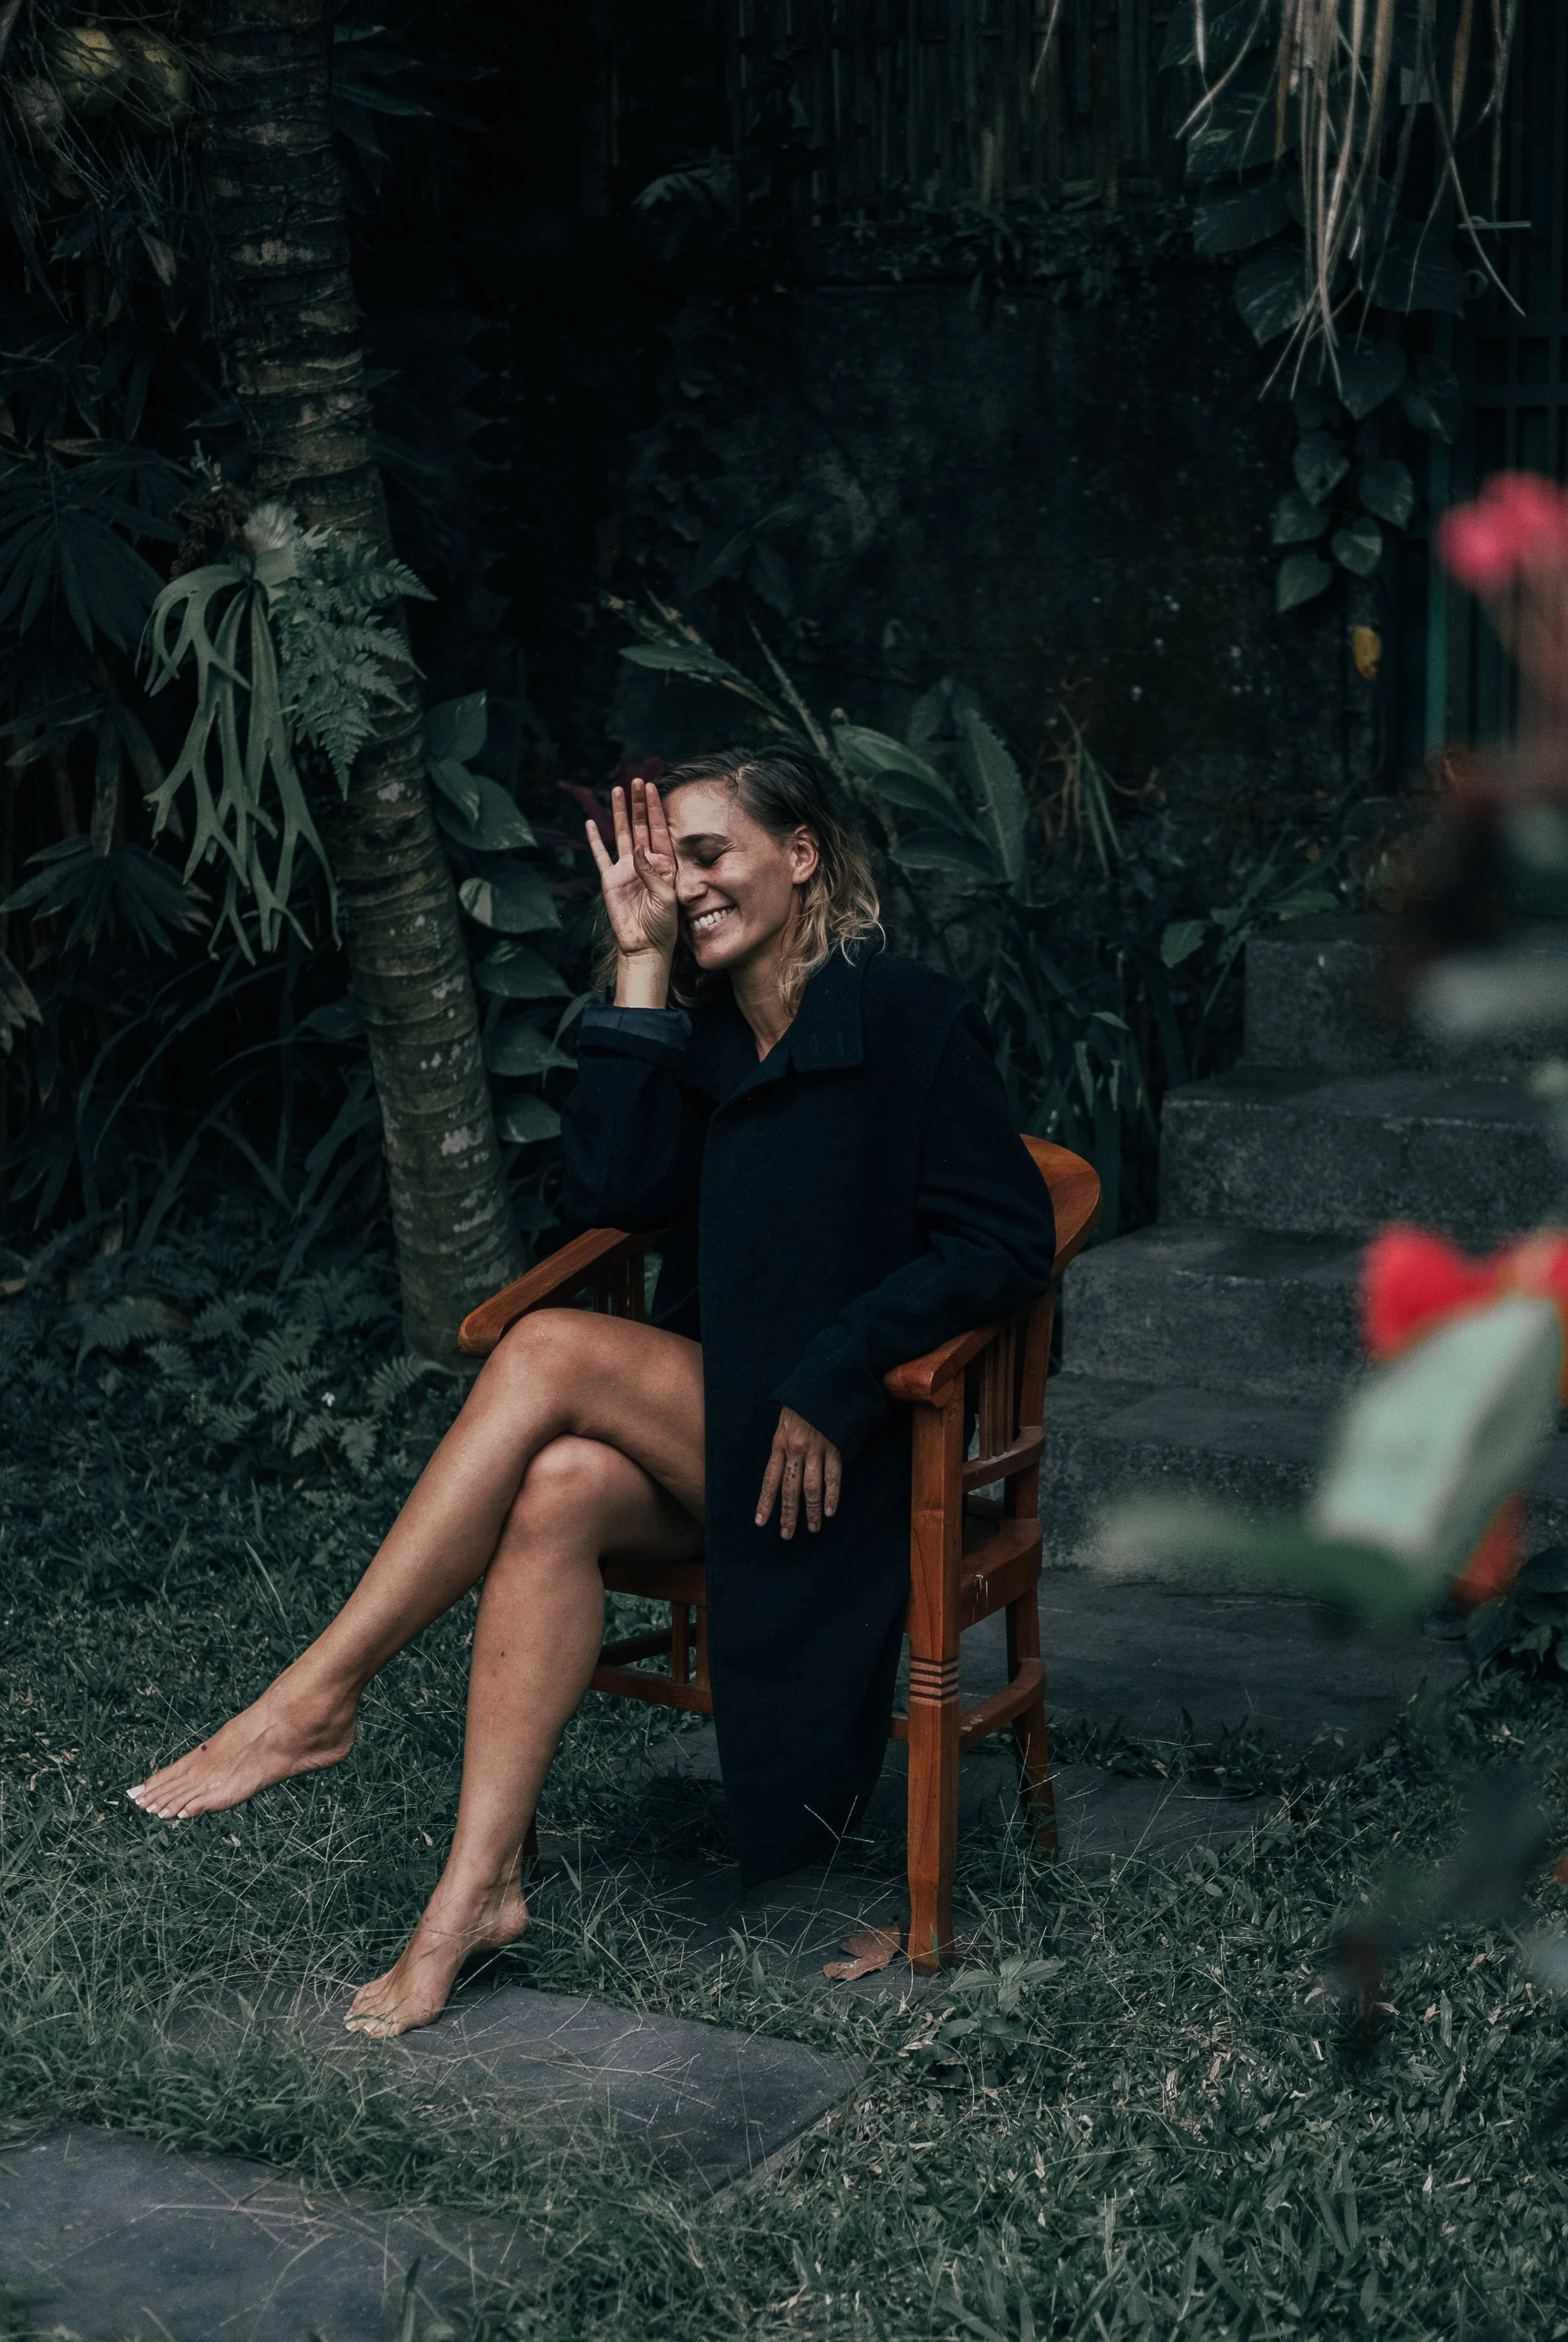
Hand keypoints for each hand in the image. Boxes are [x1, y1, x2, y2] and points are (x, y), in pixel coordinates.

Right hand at [583, 777, 679, 964]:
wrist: (645, 946)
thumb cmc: (663, 925)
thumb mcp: (666, 898)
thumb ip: (652, 874)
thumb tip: (637, 850)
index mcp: (664, 864)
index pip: (658, 830)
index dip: (655, 808)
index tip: (652, 787)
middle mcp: (645, 862)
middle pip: (640, 826)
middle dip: (638, 803)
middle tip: (636, 780)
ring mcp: (626, 869)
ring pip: (622, 834)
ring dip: (620, 813)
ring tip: (617, 790)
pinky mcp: (610, 880)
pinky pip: (601, 855)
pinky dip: (595, 840)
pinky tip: (592, 823)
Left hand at [756, 1407, 841, 1539]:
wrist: (827, 1381)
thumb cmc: (804, 1400)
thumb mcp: (783, 1418)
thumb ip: (782, 1442)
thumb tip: (779, 1465)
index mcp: (780, 1443)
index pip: (770, 1478)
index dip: (765, 1501)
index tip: (760, 1521)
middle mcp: (796, 1449)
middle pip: (790, 1489)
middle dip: (789, 1514)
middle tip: (786, 1535)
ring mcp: (817, 1450)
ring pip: (812, 1488)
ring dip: (813, 1511)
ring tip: (814, 1528)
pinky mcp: (835, 1447)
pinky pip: (833, 1477)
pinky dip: (833, 1495)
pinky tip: (832, 1511)